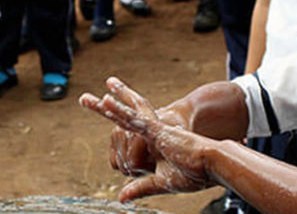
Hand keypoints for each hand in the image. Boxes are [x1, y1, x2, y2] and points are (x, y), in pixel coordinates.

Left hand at [79, 77, 214, 201]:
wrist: (213, 165)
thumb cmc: (195, 173)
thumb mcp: (161, 183)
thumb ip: (140, 188)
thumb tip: (121, 198)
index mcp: (153, 143)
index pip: (127, 132)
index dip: (115, 126)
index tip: (105, 122)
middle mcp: (151, 133)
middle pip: (121, 118)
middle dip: (101, 108)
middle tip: (83, 99)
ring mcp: (153, 130)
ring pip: (123, 116)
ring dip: (105, 106)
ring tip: (87, 98)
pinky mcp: (157, 130)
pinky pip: (134, 120)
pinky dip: (120, 112)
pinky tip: (107, 103)